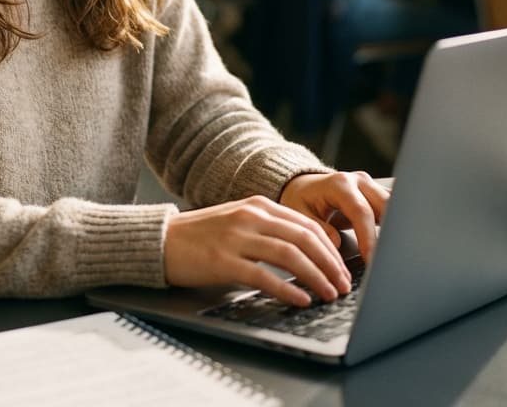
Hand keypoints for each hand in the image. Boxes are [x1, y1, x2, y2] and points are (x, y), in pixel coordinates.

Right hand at [164, 195, 351, 306]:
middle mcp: (250, 216)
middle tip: (344, 284)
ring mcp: (237, 237)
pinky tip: (301, 300)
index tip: (343, 268)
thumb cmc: (202, 236)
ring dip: (316, 277)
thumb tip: (306, 254)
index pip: (306, 224)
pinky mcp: (223, 260)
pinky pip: (264, 275)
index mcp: (258, 205)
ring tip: (330, 294)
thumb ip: (268, 230)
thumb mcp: (239, 222)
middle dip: (330, 263)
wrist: (162, 239)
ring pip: (289, 255)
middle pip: (304, 238)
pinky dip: (287, 290)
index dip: (330, 248)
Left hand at [278, 171, 388, 265]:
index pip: (361, 211)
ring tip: (394, 254)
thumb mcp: (300, 213)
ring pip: (395, 205)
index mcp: (339, 184)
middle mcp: (359, 181)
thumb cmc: (301, 199)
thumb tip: (336, 243)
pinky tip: (396, 243)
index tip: (371, 260)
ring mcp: (371, 186)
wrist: (304, 186)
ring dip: (396, 229)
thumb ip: (318, 228)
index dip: (368, 237)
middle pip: (385, 205)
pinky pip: (394, 207)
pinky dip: (396, 224)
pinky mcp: (377, 194)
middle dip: (390, 233)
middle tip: (388, 261)